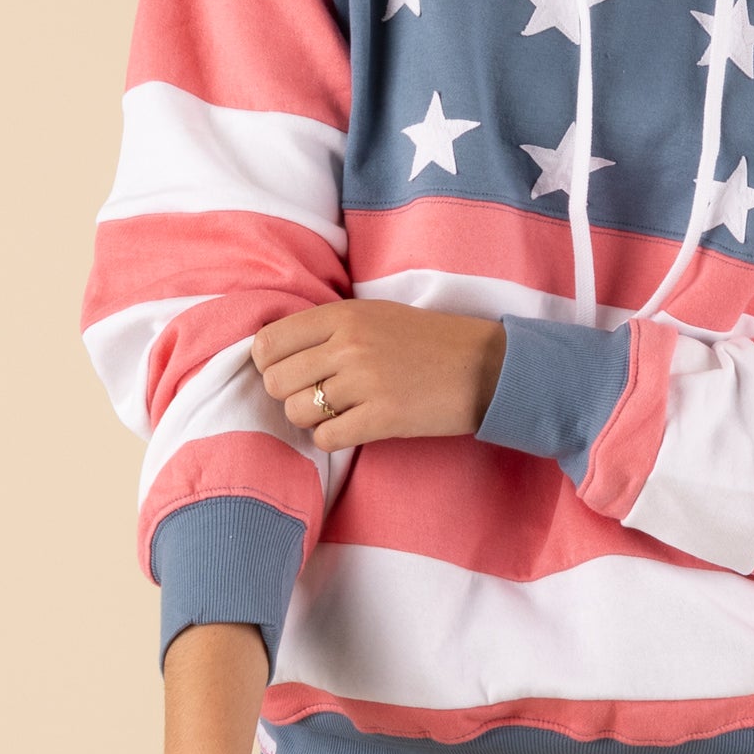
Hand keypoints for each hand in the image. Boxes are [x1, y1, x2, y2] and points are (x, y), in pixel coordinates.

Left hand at [250, 300, 506, 449]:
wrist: (485, 366)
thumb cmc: (427, 341)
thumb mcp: (375, 314)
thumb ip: (327, 328)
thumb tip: (271, 353)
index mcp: (343, 314)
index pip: (268, 343)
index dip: (270, 364)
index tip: (289, 372)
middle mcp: (348, 345)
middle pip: (276, 382)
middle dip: (289, 394)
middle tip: (317, 395)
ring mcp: (365, 382)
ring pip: (297, 412)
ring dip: (312, 418)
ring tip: (339, 411)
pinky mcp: (382, 418)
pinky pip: (326, 438)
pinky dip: (333, 438)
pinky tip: (354, 427)